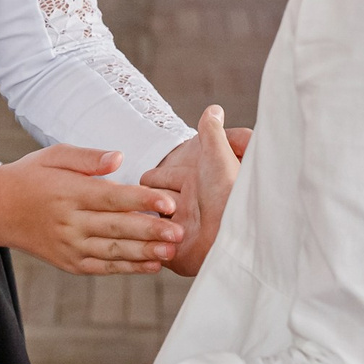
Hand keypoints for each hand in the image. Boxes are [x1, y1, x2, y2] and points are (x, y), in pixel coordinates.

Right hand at [0, 143, 180, 273]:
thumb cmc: (31, 177)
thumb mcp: (54, 156)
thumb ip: (88, 158)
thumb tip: (120, 158)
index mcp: (68, 192)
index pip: (111, 197)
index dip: (142, 200)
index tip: (168, 202)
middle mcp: (68, 222)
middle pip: (116, 226)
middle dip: (150, 230)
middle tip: (179, 232)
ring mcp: (69, 246)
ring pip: (113, 251)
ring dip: (144, 252)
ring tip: (171, 251)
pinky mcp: (69, 263)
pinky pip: (103, 267)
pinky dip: (128, 268)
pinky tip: (151, 265)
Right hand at [140, 108, 243, 275]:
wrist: (234, 238)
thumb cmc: (230, 193)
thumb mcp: (219, 155)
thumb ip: (213, 132)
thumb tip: (214, 109)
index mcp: (193, 184)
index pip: (159, 177)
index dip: (154, 176)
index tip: (146, 177)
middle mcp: (185, 207)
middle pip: (149, 199)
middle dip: (143, 198)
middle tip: (136, 199)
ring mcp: (178, 230)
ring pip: (144, 221)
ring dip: (141, 219)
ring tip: (130, 218)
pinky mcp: (174, 254)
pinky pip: (148, 246)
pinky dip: (143, 240)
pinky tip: (138, 236)